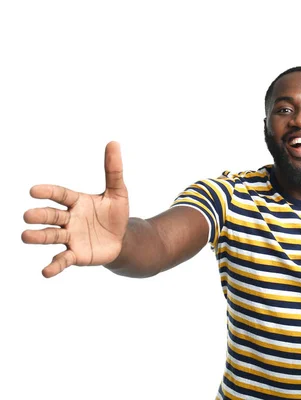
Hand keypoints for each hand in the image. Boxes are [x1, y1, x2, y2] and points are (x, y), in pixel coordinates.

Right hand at [22, 142, 129, 277]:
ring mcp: (70, 237)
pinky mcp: (76, 255)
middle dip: (40, 215)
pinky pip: (62, 260)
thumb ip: (113, 170)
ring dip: (39, 237)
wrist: (123, 239)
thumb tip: (114, 143)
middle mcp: (69, 219)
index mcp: (77, 202)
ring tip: (25, 236)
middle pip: (52, 216)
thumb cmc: (115, 213)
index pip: (60, 195)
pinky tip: (45, 272)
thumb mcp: (118, 192)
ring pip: (52, 236)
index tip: (34, 191)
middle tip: (27, 215)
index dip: (48, 192)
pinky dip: (54, 266)